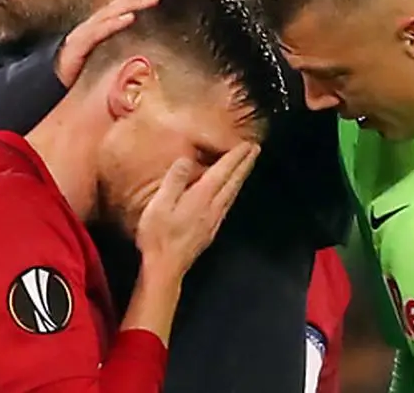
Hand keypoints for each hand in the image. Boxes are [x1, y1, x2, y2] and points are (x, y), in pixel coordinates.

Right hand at [54, 0, 180, 85]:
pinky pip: (97, 32)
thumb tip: (154, 52)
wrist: (50, 85)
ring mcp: (87, 32)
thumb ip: (128, 52)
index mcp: (106, 25)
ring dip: (135, 3)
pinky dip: (113, 24)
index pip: (132, 4)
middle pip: (126, 2)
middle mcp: (97, 23)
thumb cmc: (81, 73)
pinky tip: (128, 18)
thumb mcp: (110, 59)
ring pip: (114, 12)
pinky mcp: (78, 44)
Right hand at [136, 142, 260, 277]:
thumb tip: (186, 160)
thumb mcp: (159, 205)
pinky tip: (231, 194)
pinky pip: (228, 205)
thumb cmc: (158, 237)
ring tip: (247, 166)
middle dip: (245, 164)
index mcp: (200, 198)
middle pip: (233, 182)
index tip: (246, 145)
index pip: (222, 172)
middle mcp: (212, 208)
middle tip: (255, 150)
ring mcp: (213, 220)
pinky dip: (233, 192)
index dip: (234, 157)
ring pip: (233, 193)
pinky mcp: (211, 231)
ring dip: (241, 177)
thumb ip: (174, 181)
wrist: (166, 268)